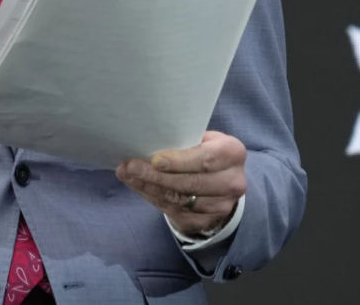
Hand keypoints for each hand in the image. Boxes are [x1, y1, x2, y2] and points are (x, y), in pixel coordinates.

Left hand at [116, 131, 246, 236]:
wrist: (221, 182)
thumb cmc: (205, 151)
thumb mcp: (203, 138)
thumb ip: (184, 139)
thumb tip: (148, 139)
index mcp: (233, 153)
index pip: (205, 159)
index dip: (179, 161)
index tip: (155, 160)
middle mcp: (232, 182)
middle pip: (190, 182)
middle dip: (156, 176)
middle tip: (131, 167)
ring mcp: (220, 205)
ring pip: (179, 199)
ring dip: (148, 187)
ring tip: (126, 174)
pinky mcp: (205, 221)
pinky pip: (174, 210)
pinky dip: (152, 197)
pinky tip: (137, 186)